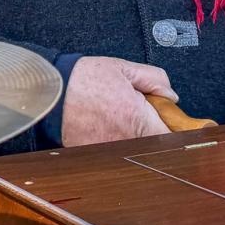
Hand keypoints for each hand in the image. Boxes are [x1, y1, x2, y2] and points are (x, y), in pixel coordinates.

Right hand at [61, 56, 175, 146]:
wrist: (48, 92)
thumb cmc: (81, 79)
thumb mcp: (121, 67)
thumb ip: (153, 78)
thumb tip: (171, 95)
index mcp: (138, 118)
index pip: (172, 136)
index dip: (176, 130)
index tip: (175, 123)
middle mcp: (126, 139)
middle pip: (155, 146)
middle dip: (153, 131)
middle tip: (142, 116)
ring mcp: (110, 151)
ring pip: (135, 151)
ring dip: (133, 138)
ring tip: (118, 120)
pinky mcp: (94, 157)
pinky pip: (113, 154)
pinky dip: (112, 142)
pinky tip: (103, 127)